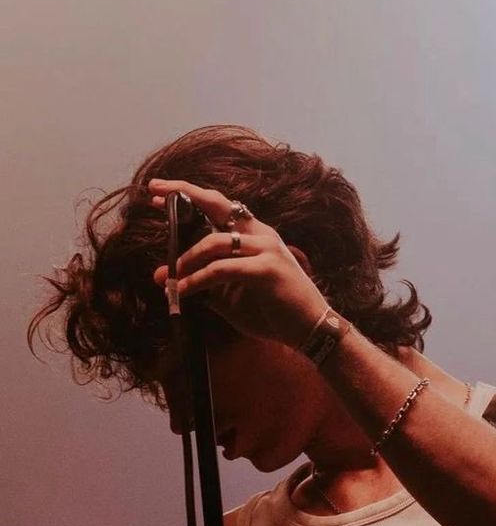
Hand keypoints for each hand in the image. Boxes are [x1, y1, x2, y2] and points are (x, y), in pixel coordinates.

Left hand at [148, 178, 329, 348]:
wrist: (311, 331)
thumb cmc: (275, 314)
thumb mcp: (234, 297)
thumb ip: (206, 285)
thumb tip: (169, 280)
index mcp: (256, 236)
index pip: (220, 208)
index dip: (190, 197)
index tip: (159, 196)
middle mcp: (262, 235)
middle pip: (218, 204)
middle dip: (184, 195)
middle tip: (153, 194)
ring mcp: (267, 249)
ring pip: (214, 242)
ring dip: (185, 260)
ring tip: (168, 278)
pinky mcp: (267, 269)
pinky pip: (221, 269)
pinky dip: (198, 280)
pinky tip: (183, 290)